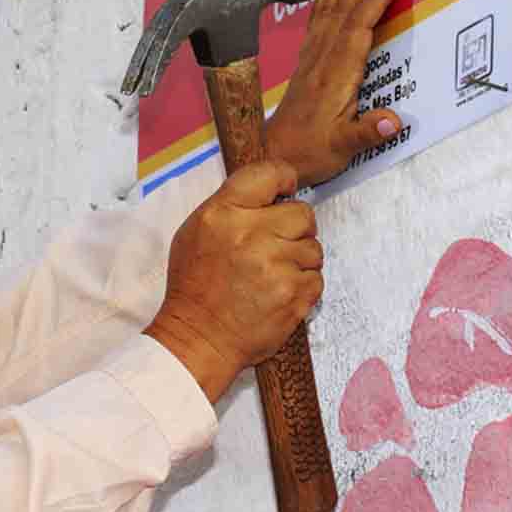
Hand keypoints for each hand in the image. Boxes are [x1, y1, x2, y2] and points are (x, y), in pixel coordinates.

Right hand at [146, 161, 322, 402]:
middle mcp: (250, 234)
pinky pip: (316, 278)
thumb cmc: (195, 286)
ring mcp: (275, 265)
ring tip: (273, 274)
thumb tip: (272, 191)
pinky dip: (303, 286)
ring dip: (300, 260)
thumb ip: (231, 206)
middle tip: (277, 245)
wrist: (199, 337)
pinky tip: (279, 293)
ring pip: (314, 248)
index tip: (286, 190)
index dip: (284, 180)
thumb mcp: (196, 231)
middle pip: (303, 213)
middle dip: (295, 228)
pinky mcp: (293, 294)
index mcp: (223, 213)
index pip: (269, 174)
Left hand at [265, 0, 404, 188]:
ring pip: (331, 6)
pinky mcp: (308, 59)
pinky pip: (319, 17)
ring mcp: (313, 56)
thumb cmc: (311, 152)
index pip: (359, 27)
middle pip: (346, 6)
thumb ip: (367, 132)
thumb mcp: (343, 147)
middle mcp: (323, 58)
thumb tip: (394, 121)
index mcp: (337, 74)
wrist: (274, 155)